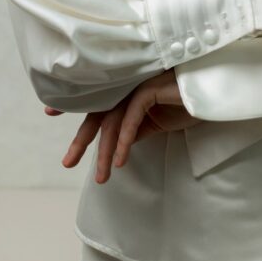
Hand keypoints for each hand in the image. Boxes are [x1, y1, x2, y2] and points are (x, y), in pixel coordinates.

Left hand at [44, 71, 202, 182]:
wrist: (212, 90)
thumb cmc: (186, 101)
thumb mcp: (156, 120)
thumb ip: (136, 126)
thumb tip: (118, 143)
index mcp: (128, 88)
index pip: (97, 100)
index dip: (72, 104)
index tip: (49, 112)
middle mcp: (129, 84)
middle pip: (98, 112)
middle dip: (82, 138)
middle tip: (68, 163)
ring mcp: (139, 83)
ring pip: (113, 120)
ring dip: (107, 151)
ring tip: (104, 177)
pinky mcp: (150, 88)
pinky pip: (130, 117)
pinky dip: (124, 140)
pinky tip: (121, 160)